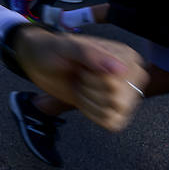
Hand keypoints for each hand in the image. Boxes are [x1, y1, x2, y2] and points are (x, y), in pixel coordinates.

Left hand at [14, 30, 146, 131]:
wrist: (39, 61)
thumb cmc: (52, 50)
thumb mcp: (66, 47)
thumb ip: (90, 54)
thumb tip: (120, 69)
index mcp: (125, 55)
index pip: (118, 83)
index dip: (94, 80)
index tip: (83, 68)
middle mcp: (129, 74)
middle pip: (118, 101)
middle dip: (90, 91)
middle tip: (80, 77)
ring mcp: (123, 92)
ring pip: (114, 113)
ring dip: (89, 102)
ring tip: (81, 85)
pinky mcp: (114, 107)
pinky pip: (112, 123)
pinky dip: (92, 113)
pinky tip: (84, 99)